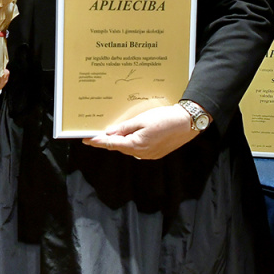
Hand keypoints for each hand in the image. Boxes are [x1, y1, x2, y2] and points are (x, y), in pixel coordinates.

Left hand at [83, 104, 198, 159]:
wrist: (187, 123)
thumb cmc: (165, 118)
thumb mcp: (141, 120)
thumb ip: (124, 128)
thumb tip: (109, 133)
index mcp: (135, 145)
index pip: (111, 144)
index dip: (98, 142)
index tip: (86, 140)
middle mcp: (141, 154)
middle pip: (119, 147)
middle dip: (108, 141)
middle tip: (97, 132)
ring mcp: (149, 155)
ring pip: (129, 148)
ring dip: (121, 140)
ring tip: (115, 130)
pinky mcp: (155, 153)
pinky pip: (138, 148)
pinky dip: (132, 142)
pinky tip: (132, 133)